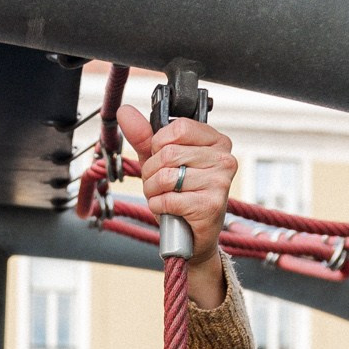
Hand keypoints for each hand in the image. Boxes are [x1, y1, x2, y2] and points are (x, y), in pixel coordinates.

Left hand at [115, 102, 236, 309]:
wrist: (192, 237)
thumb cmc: (180, 195)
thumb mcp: (159, 162)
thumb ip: (144, 137)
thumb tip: (125, 111)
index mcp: (216, 141)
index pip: (178, 128)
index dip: (159, 145)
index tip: (163, 158)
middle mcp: (224, 159)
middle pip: (168, 153)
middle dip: (152, 172)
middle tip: (160, 184)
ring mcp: (221, 182)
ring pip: (166, 176)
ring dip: (153, 191)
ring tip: (164, 197)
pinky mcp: (212, 205)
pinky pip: (169, 199)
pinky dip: (159, 207)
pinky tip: (168, 210)